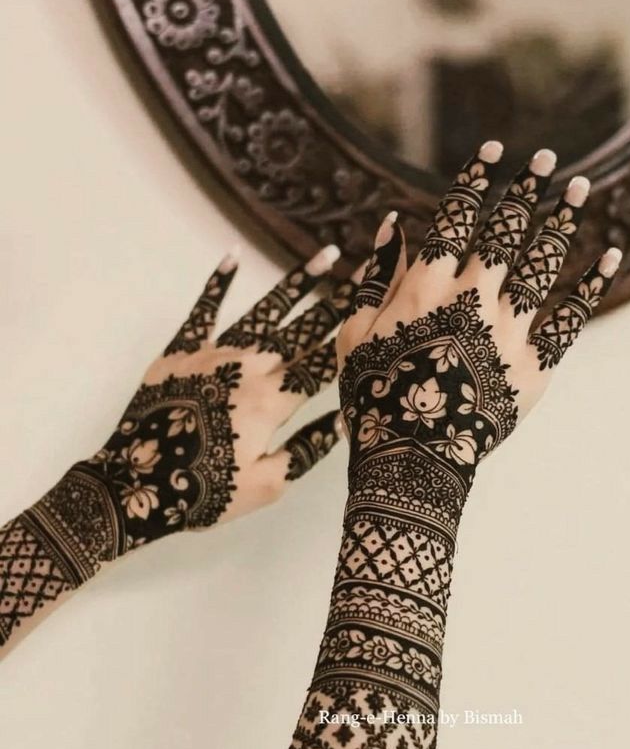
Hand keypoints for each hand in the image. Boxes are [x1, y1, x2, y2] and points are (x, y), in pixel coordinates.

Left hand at [0, 247, 354, 648]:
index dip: (350, 337)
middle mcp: (250, 368)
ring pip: (264, 312)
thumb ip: (308, 449)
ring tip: (324, 256)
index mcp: (274, 402)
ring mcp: (214, 354)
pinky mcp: (181, 351)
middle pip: (302, 330)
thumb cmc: (204, 491)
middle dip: (336, 301)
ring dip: (296, 283)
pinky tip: (233, 256)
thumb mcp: (266, 485)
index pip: (322, 364)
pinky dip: (218, 283)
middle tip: (364, 271)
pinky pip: (203, 310)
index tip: (378, 310)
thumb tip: (342, 419)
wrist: (133, 485)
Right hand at [337, 141, 621, 538]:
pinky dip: (591, 286)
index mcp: (426, 289)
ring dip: (561, 220)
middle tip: (546, 160)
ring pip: (540, 263)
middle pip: (505, 232)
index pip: (456, 220)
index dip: (476, 182)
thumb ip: (374, 279)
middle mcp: (471, 300)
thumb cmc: (374, 398)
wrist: (412, 459)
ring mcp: (507, 331)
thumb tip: (392, 226)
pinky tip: (608, 256)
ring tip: (578, 188)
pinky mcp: (534, 365)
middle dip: (526, 189)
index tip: (494, 152)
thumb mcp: (355, 336)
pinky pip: (569, 318)